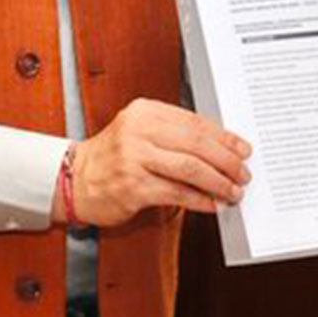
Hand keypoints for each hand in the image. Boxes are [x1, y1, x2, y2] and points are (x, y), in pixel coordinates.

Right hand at [60, 99, 250, 226]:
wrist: (74, 179)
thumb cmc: (114, 155)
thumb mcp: (141, 132)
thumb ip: (176, 134)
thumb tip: (222, 148)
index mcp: (145, 112)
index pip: (196, 122)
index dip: (225, 137)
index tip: (243, 148)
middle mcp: (139, 131)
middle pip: (197, 144)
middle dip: (227, 161)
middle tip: (242, 173)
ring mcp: (134, 159)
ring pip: (191, 169)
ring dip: (218, 182)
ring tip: (232, 191)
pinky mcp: (133, 187)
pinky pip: (177, 193)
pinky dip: (200, 200)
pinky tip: (212, 204)